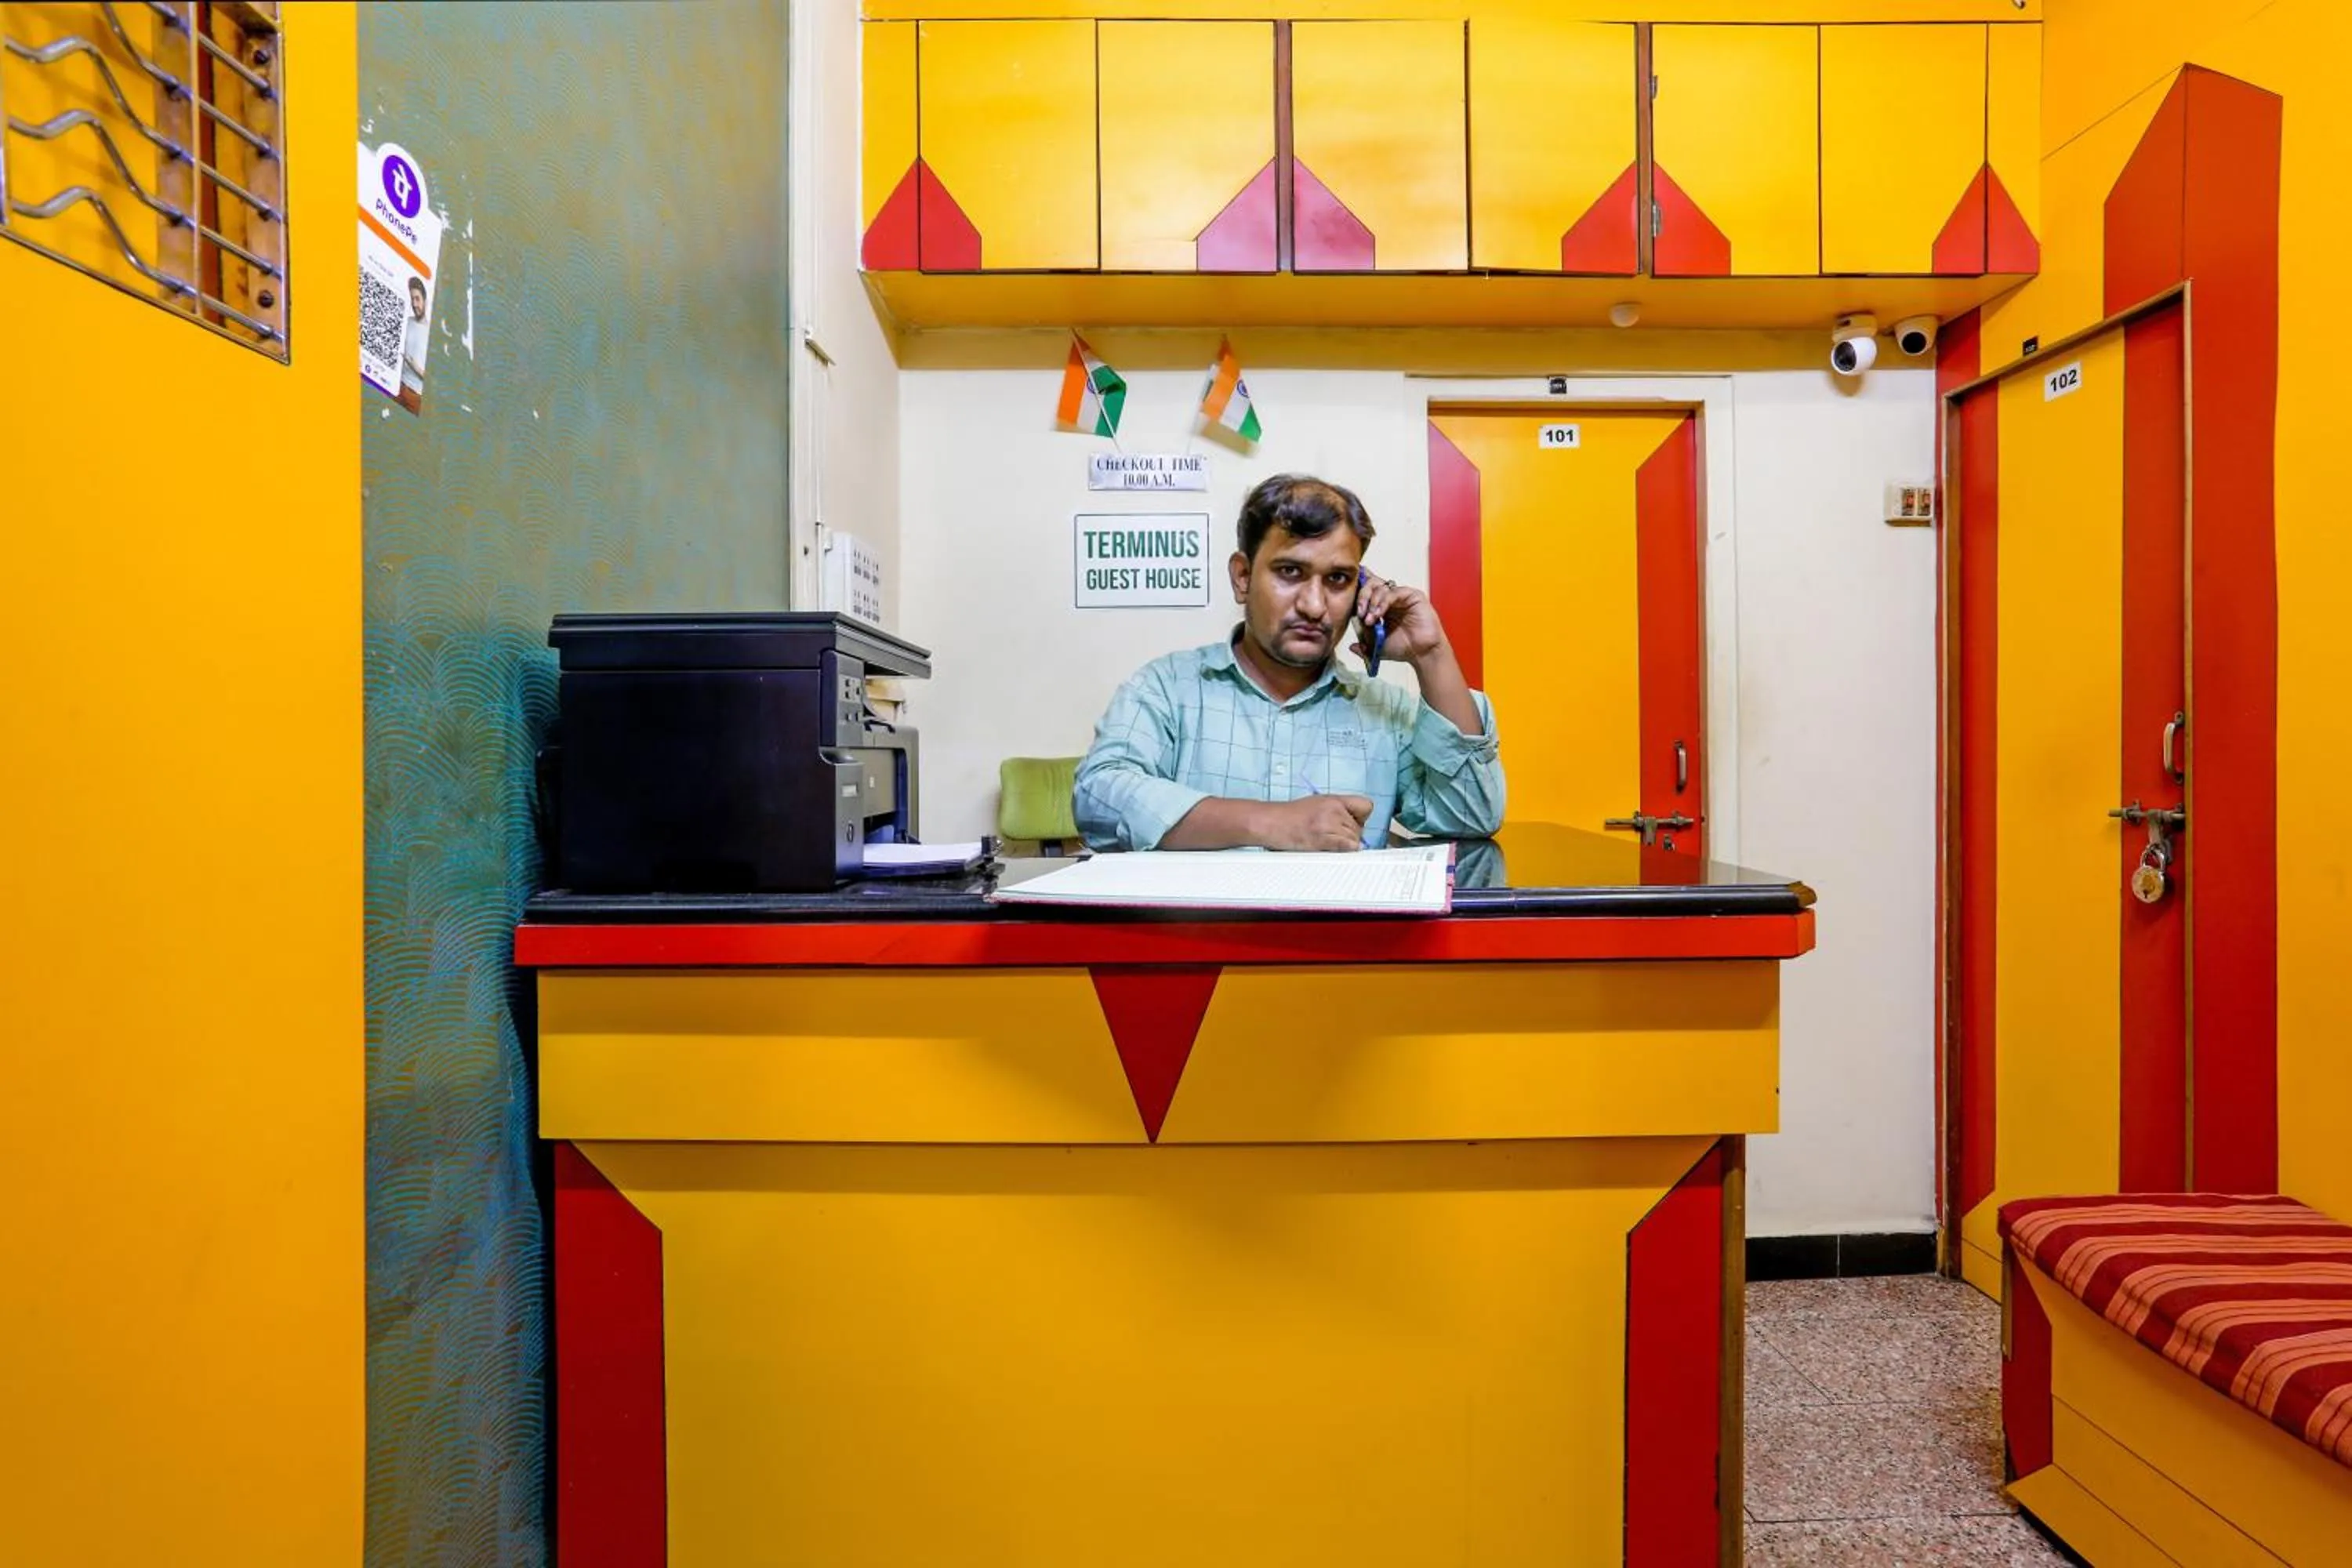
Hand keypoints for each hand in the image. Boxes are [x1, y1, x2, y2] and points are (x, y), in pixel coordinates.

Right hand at [1255, 793, 1373, 851]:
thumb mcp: (1316, 804)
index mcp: (1333, 799)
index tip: (1352, 825)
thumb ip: (1336, 812)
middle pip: (1359, 829)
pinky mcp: (1323, 837)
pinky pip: (1347, 846)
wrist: (1269, 821)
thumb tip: (1352, 827)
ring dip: (1344, 847)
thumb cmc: (1287, 816)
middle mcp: (1334, 808)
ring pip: (1354, 840)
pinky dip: (1345, 851)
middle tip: (1331, 839)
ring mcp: (1329, 822)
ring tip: (1324, 845)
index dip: (1361, 819)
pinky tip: (1333, 850)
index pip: (1366, 806)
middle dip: (1350, 837)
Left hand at [1351, 575, 1448, 667]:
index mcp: (1381, 606)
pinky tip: (1378, 614)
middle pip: (1371, 584)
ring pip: (1380, 586)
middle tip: (1359, 612)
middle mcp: (1391, 598)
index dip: (1357, 594)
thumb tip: (1351, 646)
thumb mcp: (1376, 646)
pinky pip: (1393, 592)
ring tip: (1369, 619)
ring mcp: (1401, 596)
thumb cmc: (1403, 648)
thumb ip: (1364, 644)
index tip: (1348, 604)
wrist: (1421, 654)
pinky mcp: (1412, 595)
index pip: (1366, 592)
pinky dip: (1382, 602)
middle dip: (1361, 596)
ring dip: (1371, 602)